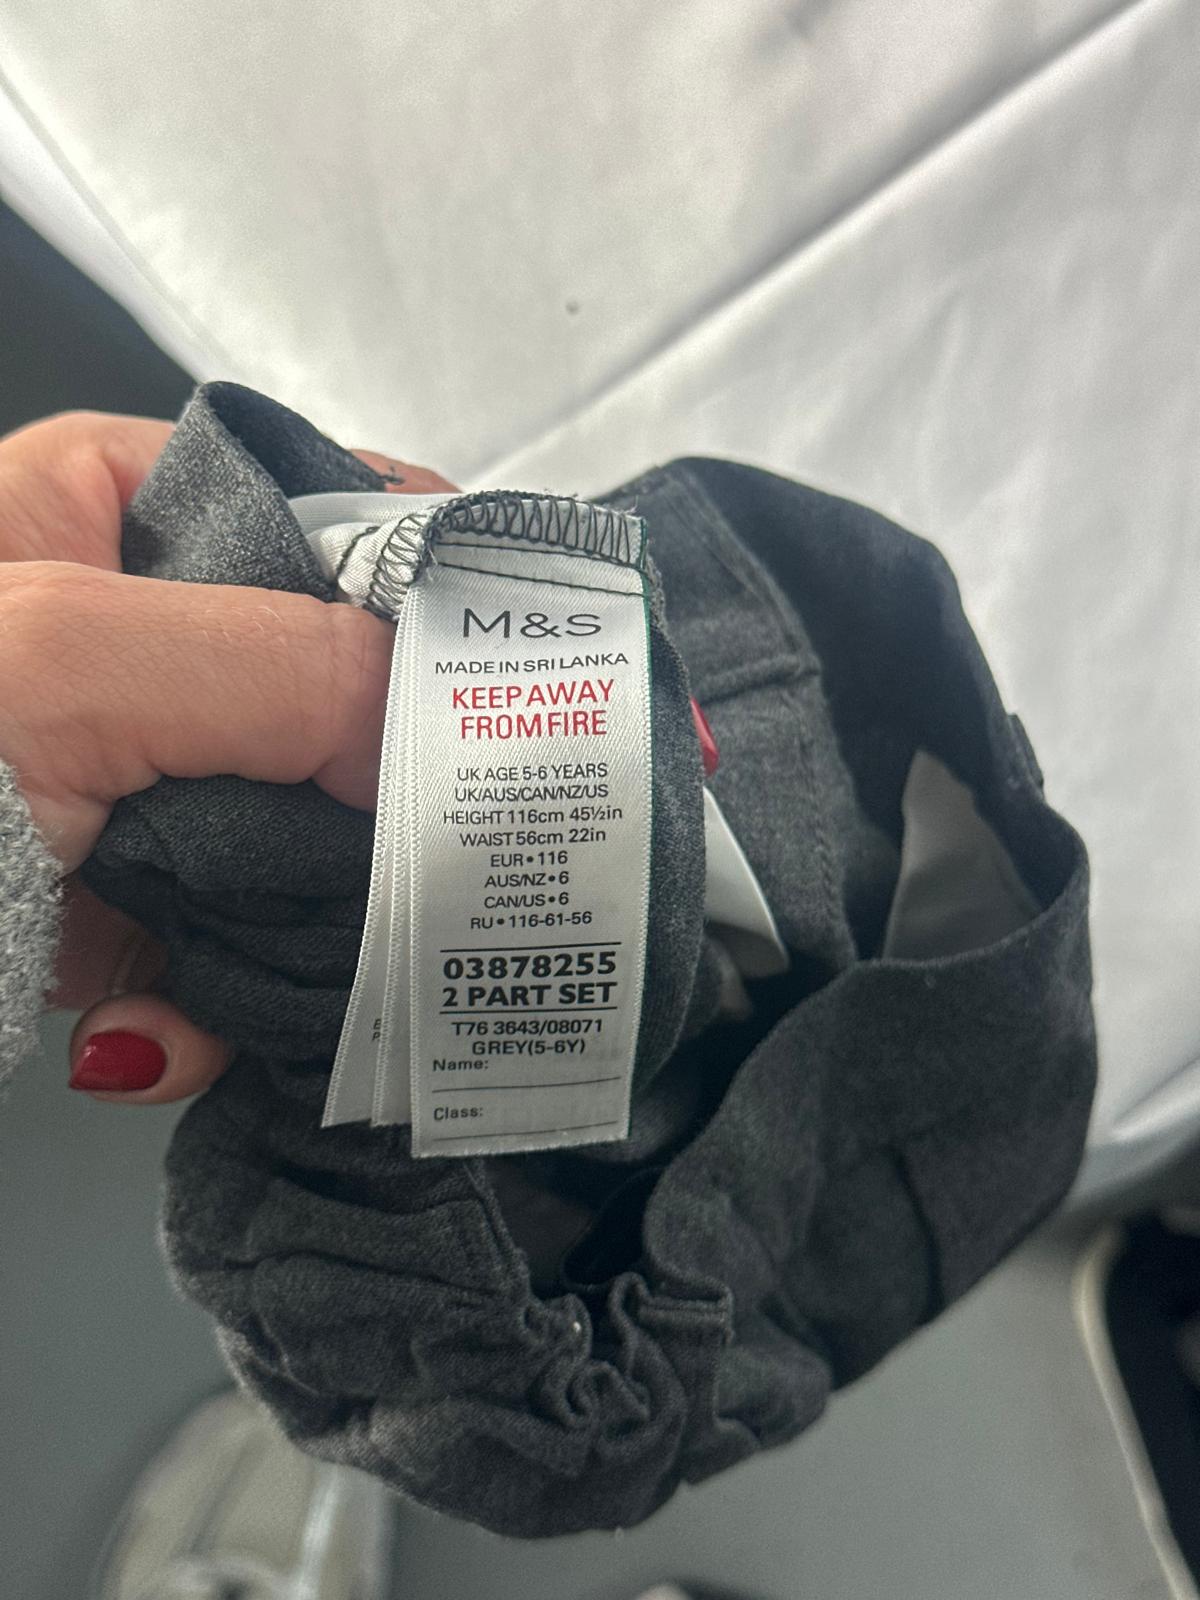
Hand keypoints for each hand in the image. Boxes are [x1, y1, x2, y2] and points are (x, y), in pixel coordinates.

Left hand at [0, 410, 455, 1102]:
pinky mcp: (111, 900)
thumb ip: (279, 660)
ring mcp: (122, 778)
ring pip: (295, 834)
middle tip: (427, 849)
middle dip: (372, 788)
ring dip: (292, 922)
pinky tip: (147, 1030)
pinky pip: (223, 940)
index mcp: (99, 509)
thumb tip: (453, 723)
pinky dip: (209, 1006)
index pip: (320, 506)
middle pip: (330, 690)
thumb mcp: (60, 659)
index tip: (510, 667)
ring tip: (252, 976)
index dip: (422, 582)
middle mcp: (123, 637)